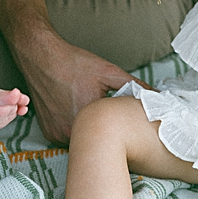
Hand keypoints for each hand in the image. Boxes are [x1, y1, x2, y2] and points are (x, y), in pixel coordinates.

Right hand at [14, 34, 138, 143]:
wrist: (41, 58)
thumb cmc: (74, 63)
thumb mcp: (108, 71)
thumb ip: (135, 85)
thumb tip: (157, 94)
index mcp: (90, 117)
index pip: (114, 134)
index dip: (121, 129)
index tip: (124, 125)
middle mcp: (71, 130)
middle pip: (97, 140)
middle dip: (104, 132)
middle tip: (106, 117)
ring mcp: (57, 134)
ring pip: (81, 140)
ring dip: (88, 131)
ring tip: (88, 112)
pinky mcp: (48, 133)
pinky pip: (66, 138)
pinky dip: (72, 130)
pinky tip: (73, 113)